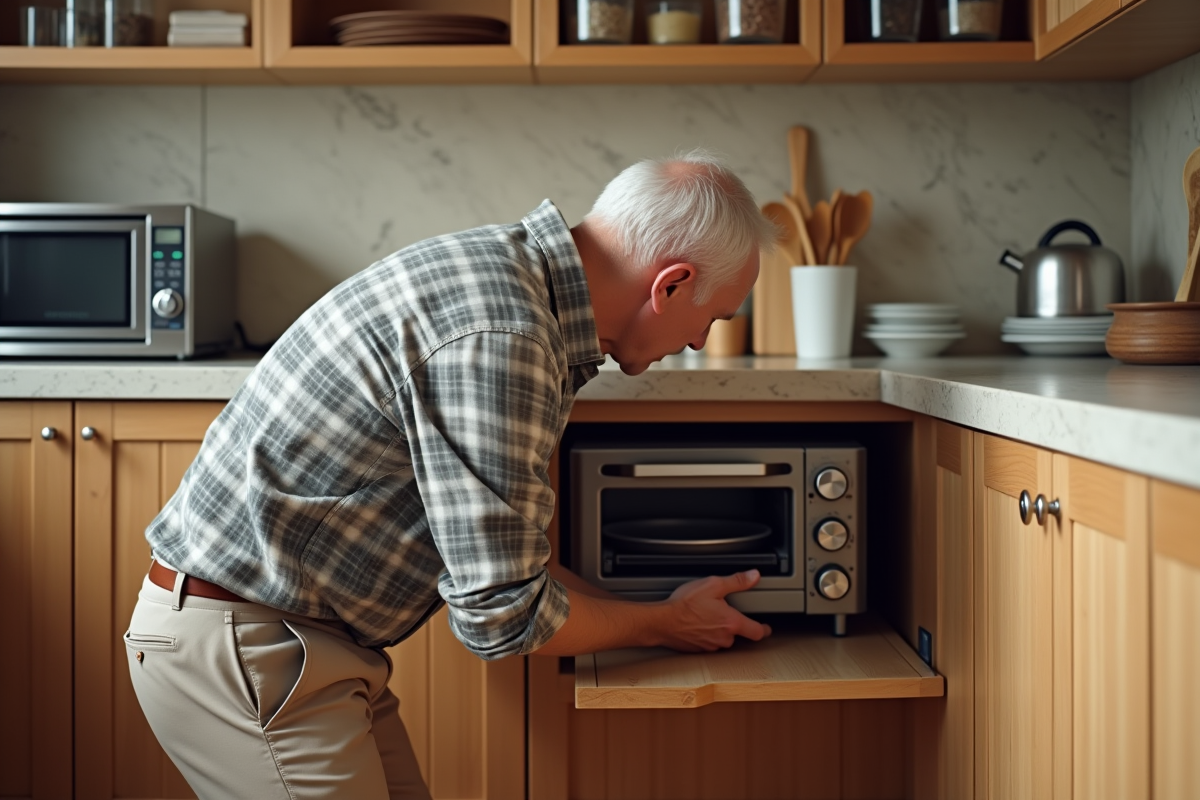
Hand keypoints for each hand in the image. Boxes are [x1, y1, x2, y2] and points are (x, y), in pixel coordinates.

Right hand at [656, 570, 772, 651]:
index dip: (764, 629)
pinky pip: (708, 642)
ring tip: (706, 615)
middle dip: (732, 623)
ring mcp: (711, 646)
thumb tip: (753, 576)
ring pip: (722, 638)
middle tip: (722, 611)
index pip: (757, 632)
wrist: (662, 621)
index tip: (766, 627)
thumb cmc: (684, 605)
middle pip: (737, 634)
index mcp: (732, 623)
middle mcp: (724, 638)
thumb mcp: (712, 585)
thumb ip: (736, 581)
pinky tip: (696, 623)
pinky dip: (705, 634)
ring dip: (718, 629)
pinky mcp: (699, 650)